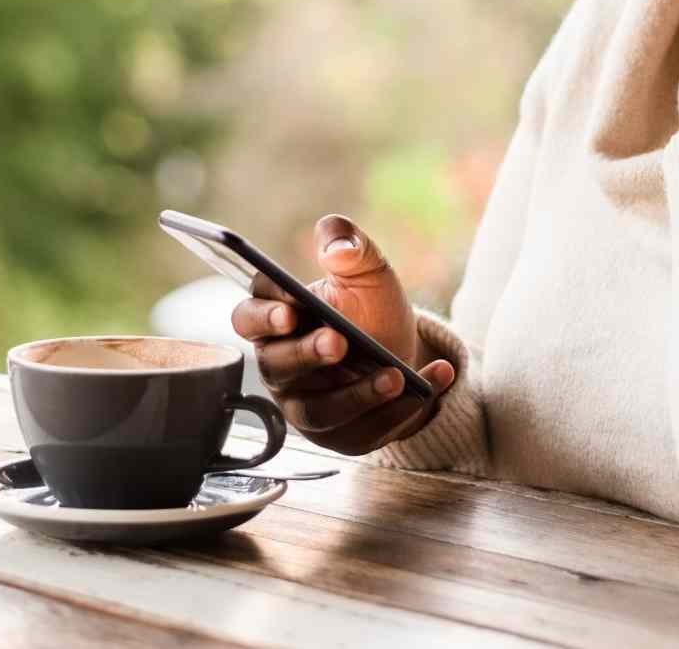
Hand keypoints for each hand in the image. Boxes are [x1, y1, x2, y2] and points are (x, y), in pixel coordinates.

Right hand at [227, 214, 457, 456]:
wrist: (403, 351)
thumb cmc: (369, 308)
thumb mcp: (366, 268)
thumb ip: (348, 242)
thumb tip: (338, 247)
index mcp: (275, 320)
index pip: (248, 317)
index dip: (264, 315)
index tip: (291, 309)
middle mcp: (280, 366)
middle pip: (277, 366)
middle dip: (306, 354)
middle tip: (339, 341)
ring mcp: (305, 406)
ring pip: (318, 410)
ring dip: (357, 395)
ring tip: (395, 376)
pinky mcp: (338, 435)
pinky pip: (362, 431)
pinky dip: (398, 411)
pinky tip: (429, 383)